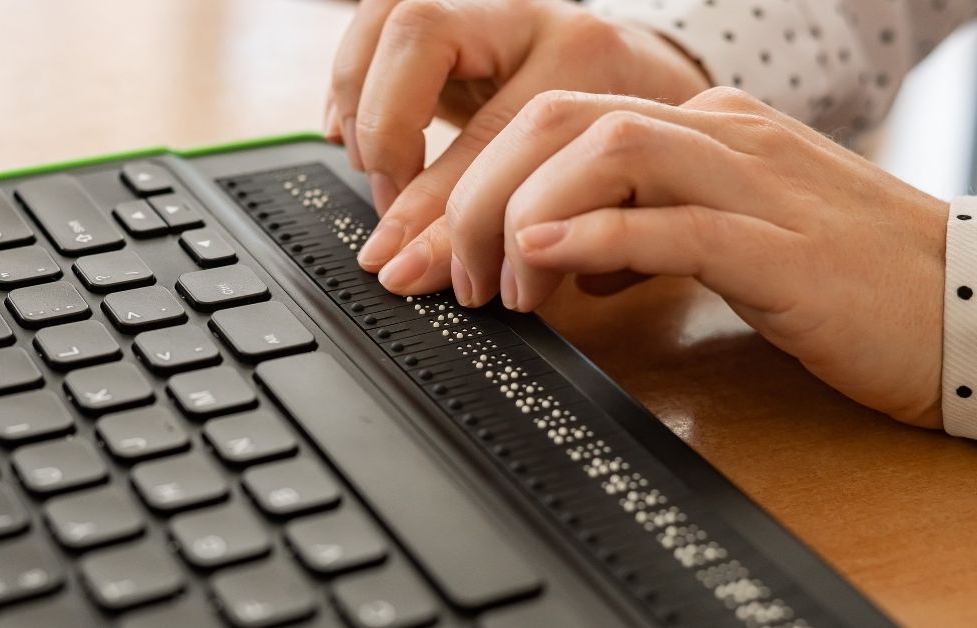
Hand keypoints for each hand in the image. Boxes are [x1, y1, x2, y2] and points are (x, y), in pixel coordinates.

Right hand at [324, 0, 710, 278]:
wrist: (646, 84)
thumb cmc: (628, 141)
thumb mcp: (593, 191)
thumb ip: (520, 224)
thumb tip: (417, 271)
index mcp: (580, 59)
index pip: (491, 129)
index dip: (434, 201)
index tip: (407, 259)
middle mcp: (526, 18)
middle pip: (421, 33)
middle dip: (385, 126)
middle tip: (388, 199)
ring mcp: (484, 11)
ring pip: (389, 12)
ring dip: (357, 95)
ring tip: (367, 164)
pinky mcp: (449, 22)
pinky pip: (375, 23)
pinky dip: (349, 81)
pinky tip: (348, 131)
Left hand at [403, 87, 948, 427]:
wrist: (971, 309)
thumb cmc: (844, 280)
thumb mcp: (723, 241)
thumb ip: (639, 233)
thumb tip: (557, 260)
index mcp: (702, 129)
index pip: (557, 120)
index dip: (473, 179)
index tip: (428, 247)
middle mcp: (721, 136)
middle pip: (559, 120)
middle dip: (475, 193)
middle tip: (441, 274)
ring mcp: (754, 182)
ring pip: (605, 150)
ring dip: (522, 216)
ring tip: (493, 288)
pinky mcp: (782, 246)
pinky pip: (673, 223)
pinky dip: (594, 236)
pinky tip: (543, 261)